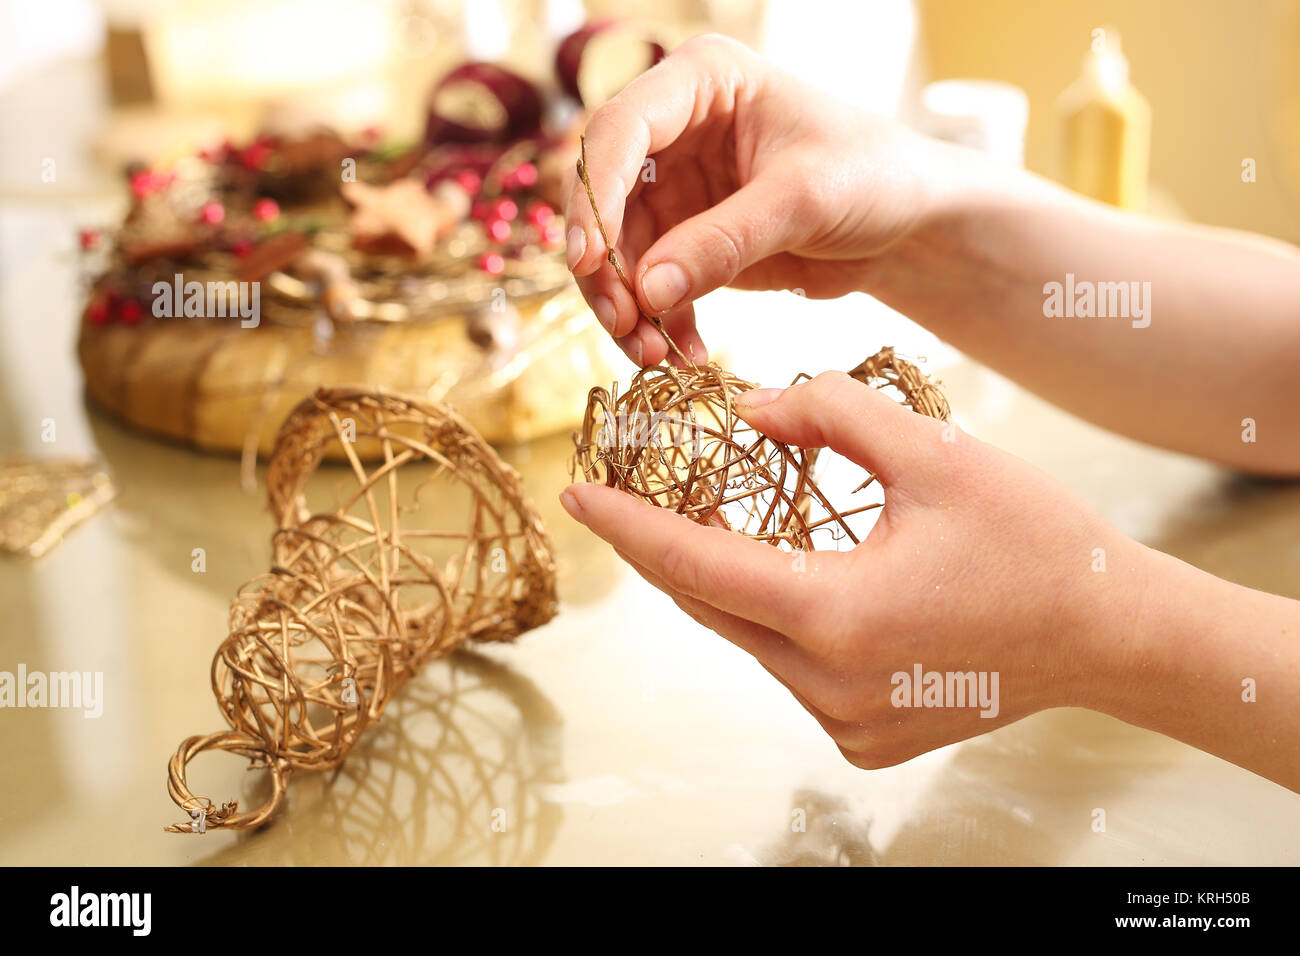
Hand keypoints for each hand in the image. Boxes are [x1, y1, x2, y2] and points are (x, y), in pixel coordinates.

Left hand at [559, 372, 1144, 767]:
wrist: (1109, 635)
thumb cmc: (1032, 539)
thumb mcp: (935, 453)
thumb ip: (831, 416)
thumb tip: (750, 410)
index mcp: (835, 614)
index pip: (696, 563)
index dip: (629, 525)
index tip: (576, 493)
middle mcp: (826, 683)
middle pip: (711, 606)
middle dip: (664, 551)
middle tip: (626, 500)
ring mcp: (843, 722)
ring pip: (747, 639)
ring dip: (723, 584)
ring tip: (708, 526)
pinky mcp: (862, 738)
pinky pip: (788, 669)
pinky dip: (773, 622)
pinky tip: (791, 580)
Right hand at [564, 34, 957, 367]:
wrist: (909, 224)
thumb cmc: (874, 177)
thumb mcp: (803, 200)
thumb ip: (724, 241)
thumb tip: (648, 291)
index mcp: (703, 80)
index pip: (621, 128)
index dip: (595, 195)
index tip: (591, 260)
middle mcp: (676, 128)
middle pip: (604, 195)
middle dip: (605, 267)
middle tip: (623, 324)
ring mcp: (676, 186)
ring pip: (618, 250)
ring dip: (628, 307)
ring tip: (653, 355)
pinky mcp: (686, 238)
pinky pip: (650, 284)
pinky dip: (658, 323)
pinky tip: (682, 355)